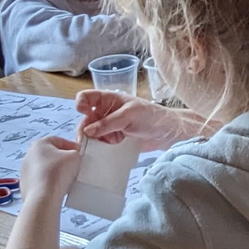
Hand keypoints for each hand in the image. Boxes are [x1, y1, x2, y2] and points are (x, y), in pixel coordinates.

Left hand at [19, 135, 82, 204]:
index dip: (71, 146)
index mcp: (39, 144)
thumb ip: (75, 152)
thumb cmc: (56, 174)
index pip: (59, 140)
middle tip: (73, 165)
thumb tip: (73, 156)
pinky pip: (41, 180)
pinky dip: (49, 182)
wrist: (43, 197)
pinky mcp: (26, 184)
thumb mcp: (74, 156)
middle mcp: (29, 155)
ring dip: (55, 171)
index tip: (78, 153)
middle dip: (62, 159)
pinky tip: (57, 187)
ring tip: (66, 178)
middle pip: (51, 154)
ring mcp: (26, 171)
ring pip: (45, 168)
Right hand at [76, 89, 207, 148]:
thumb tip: (87, 131)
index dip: (81, 104)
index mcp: (108, 99)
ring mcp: (109, 127)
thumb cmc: (150, 116)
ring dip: (93, 141)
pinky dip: (100, 148)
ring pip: (91, 134)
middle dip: (85, 130)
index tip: (84, 114)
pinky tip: (106, 150)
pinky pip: (100, 144)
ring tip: (101, 146)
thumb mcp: (129, 115)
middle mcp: (105, 112)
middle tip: (87, 142)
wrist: (167, 133)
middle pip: (85, 119)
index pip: (86, 97)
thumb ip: (109, 123)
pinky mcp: (113, 140)